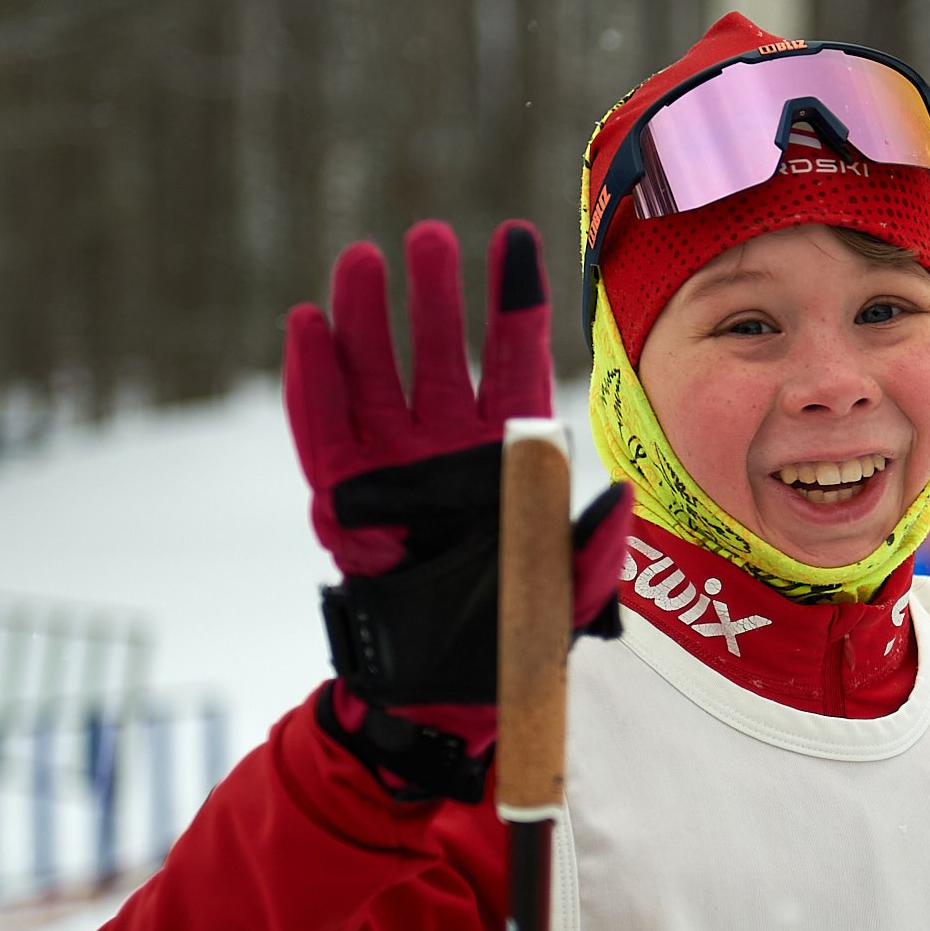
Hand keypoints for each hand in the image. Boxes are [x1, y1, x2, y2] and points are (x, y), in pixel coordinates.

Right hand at [284, 220, 631, 799]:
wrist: (443, 694)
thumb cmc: (512, 638)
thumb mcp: (567, 598)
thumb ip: (592, 551)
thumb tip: (621, 499)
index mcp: (508, 456)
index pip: (515, 363)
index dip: (513, 303)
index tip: (515, 239)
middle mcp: (448, 449)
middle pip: (442, 354)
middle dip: (437, 294)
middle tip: (432, 236)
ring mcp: (392, 468)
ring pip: (377, 373)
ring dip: (369, 316)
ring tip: (364, 257)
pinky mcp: (341, 497)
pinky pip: (321, 427)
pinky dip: (312, 378)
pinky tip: (308, 324)